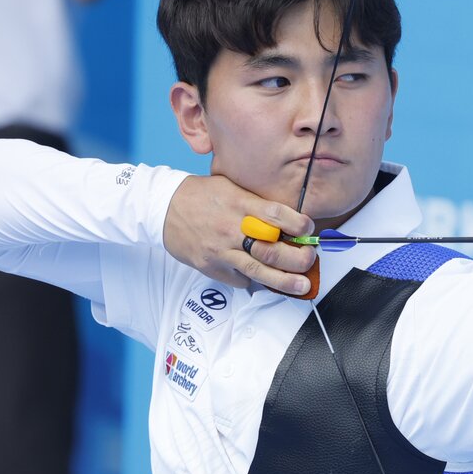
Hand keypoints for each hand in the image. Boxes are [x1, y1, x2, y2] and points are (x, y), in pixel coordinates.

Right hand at [164, 174, 316, 295]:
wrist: (162, 208)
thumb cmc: (201, 195)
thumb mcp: (231, 187)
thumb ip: (257, 203)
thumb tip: (288, 219)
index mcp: (240, 204)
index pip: (277, 216)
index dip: (299, 225)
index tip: (309, 229)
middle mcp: (232, 228)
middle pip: (272, 249)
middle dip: (298, 259)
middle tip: (310, 260)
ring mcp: (221, 250)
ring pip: (259, 270)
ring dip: (285, 281)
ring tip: (303, 286)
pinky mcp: (211, 266)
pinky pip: (238, 280)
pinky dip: (253, 281)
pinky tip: (263, 279)